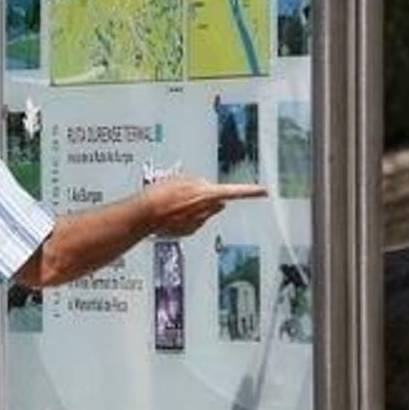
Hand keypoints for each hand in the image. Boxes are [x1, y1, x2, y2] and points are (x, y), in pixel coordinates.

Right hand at [141, 176, 265, 234]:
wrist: (144, 214)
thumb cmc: (160, 194)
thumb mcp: (180, 178)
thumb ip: (197, 182)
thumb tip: (204, 188)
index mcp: (207, 194)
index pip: (235, 192)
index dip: (250, 191)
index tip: (263, 191)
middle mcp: (206, 210)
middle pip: (215, 202)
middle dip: (208, 198)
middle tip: (188, 192)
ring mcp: (197, 223)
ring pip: (202, 212)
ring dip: (193, 207)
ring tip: (173, 202)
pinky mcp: (187, 231)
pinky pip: (191, 222)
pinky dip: (184, 217)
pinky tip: (170, 213)